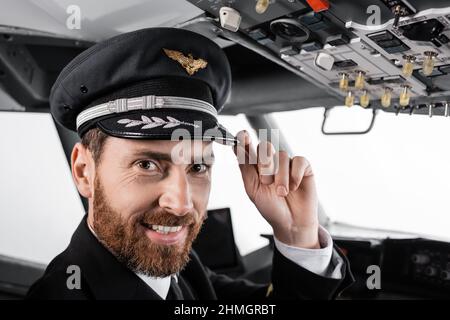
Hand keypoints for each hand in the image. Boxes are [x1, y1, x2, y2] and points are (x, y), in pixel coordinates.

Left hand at [233, 130, 319, 248]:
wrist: (290, 224)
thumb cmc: (271, 207)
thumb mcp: (252, 189)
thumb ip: (245, 167)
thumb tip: (236, 147)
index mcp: (256, 166)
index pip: (249, 147)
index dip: (245, 139)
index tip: (243, 136)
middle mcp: (271, 162)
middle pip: (265, 147)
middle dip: (265, 165)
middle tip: (267, 182)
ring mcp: (287, 163)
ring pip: (282, 156)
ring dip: (281, 177)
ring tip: (282, 193)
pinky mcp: (303, 167)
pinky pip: (299, 161)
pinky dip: (295, 175)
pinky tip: (294, 187)